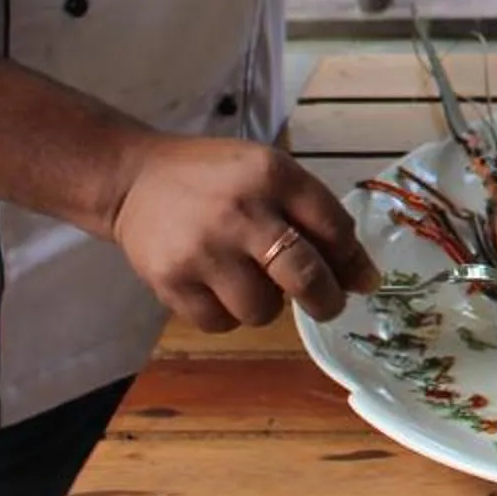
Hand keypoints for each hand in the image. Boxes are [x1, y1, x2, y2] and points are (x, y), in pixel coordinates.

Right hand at [106, 135, 379, 332]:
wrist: (134, 179)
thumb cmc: (216, 177)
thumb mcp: (268, 172)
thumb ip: (314, 215)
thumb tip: (363, 278)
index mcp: (272, 175)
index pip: (334, 229)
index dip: (353, 262)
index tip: (360, 280)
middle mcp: (241, 212)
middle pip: (305, 276)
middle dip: (327, 300)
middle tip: (327, 304)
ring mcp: (204, 250)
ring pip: (263, 310)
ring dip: (267, 305)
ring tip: (251, 281)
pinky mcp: (171, 281)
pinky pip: (221, 323)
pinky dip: (228, 315)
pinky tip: (218, 287)